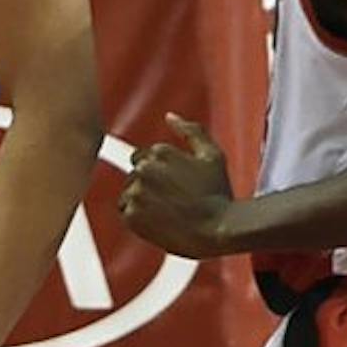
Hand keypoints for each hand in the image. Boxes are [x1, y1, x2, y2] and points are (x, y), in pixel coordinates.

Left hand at [118, 113, 234, 257]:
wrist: (219, 231)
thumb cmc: (218, 193)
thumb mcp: (212, 155)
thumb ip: (191, 131)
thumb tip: (169, 116)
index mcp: (159, 152)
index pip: (143, 157)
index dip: (161, 172)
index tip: (177, 185)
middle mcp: (144, 169)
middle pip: (135, 174)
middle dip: (150, 184)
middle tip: (174, 199)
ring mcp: (136, 193)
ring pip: (129, 193)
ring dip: (143, 200)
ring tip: (169, 211)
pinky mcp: (132, 216)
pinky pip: (127, 212)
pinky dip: (140, 218)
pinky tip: (161, 221)